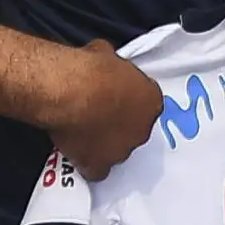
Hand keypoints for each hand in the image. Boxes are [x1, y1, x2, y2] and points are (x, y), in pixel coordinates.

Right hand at [45, 40, 160, 179]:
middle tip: (95, 113)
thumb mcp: (108, 55)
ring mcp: (123, 151)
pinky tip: (75, 152)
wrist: (72, 92)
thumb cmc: (91, 67)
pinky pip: (96, 169)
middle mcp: (143, 129)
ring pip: (115, 151)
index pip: (145, 104)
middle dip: (117, 124)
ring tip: (81, 130)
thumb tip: (104, 62)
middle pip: (132, 129)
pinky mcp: (99, 165)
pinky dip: (86, 162)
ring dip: (103, 143)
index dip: (126, 100)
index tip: (111, 96)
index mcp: (152, 100)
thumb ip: (113, 68)